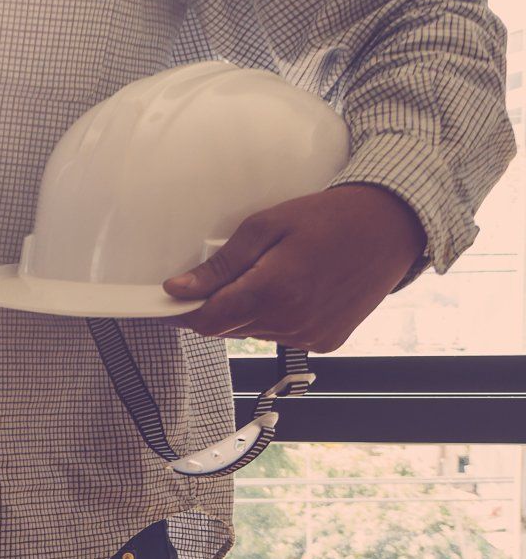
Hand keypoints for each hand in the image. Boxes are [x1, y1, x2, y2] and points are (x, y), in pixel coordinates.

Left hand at [164, 184, 425, 352]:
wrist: (392, 226)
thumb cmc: (329, 217)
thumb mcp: (266, 227)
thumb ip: (221, 265)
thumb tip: (179, 289)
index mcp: (274, 292)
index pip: (207, 321)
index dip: (181, 314)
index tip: (166, 303)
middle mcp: (292, 322)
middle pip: (227, 329)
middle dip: (215, 307)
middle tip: (219, 277)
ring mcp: (311, 336)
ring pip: (253, 333)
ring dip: (247, 312)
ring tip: (269, 274)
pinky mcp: (327, 341)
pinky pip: (282, 336)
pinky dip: (275, 317)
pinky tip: (293, 289)